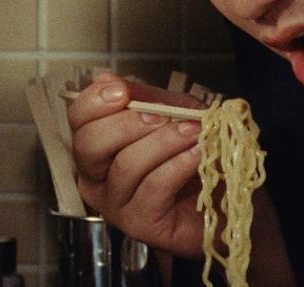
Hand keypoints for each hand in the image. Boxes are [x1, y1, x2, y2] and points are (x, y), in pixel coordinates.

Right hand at [68, 71, 206, 259]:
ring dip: (165, 141)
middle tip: (162, 115)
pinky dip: (179, 164)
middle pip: (89, 144)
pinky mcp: (139, 223)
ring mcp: (115, 203)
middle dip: (127, 123)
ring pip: (126, 164)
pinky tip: (198, 153)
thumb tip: (105, 79)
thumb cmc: (194, 153)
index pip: (78, 120)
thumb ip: (141, 96)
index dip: (94, 101)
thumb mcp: (171, 112)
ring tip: (194, 131)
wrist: (225, 195)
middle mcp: (97, 176)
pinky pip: (154, 186)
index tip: (121, 91)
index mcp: (97, 145)